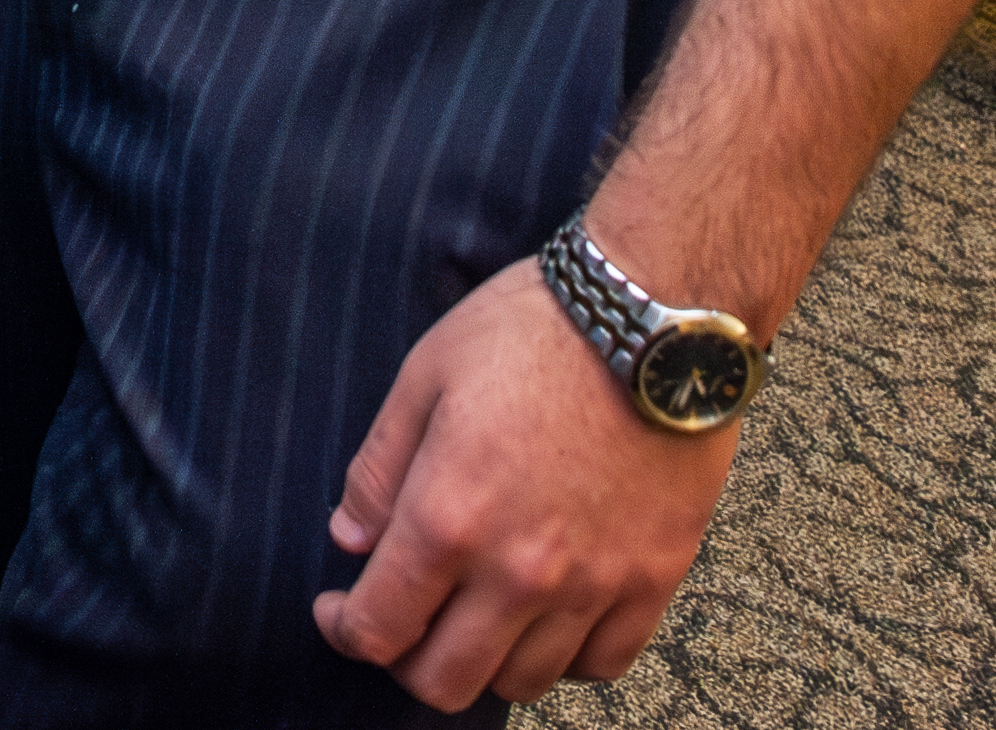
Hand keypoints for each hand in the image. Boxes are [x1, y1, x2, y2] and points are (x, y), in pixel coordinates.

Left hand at [314, 259, 740, 706]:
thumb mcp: (426, 375)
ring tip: (476, 613)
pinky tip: (549, 616)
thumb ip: (378, 470)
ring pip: (523, 683)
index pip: (380, 628)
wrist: (655, 313)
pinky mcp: (654, 578)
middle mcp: (520, 569)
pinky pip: (603, 663)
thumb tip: (351, 541)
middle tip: (405, 621)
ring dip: (486, 660)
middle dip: (407, 662)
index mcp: (450, 516)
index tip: (340, 611)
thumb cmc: (533, 328)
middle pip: (445, 681)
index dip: (346, 630)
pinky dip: (567, 657)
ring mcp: (594, 582)